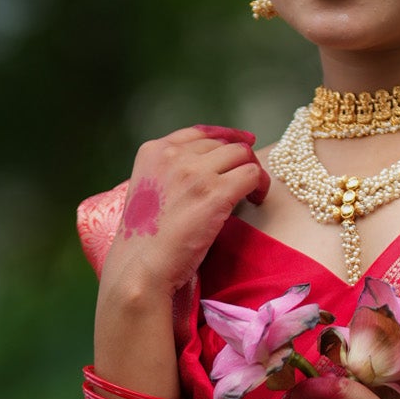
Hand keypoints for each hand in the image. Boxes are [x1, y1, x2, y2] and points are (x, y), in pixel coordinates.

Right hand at [101, 126, 269, 301]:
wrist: (140, 266)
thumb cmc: (144, 241)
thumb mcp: (148, 193)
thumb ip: (169, 175)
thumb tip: (205, 171)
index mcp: (153, 151)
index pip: (199, 132)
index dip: (226, 136)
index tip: (244, 142)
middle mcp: (172, 155)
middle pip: (223, 144)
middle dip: (240, 160)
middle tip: (247, 183)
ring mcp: (194, 172)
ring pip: (241, 154)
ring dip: (252, 171)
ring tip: (253, 193)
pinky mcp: (214, 193)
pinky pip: (252, 174)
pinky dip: (260, 185)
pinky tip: (256, 199)